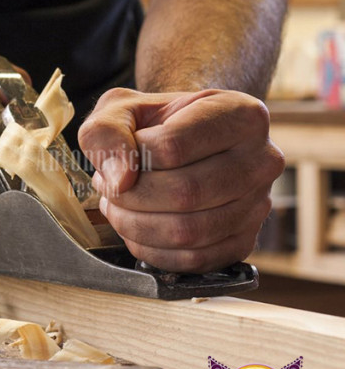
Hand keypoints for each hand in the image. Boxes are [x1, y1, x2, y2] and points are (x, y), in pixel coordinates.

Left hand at [78, 88, 283, 272]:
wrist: (181, 143)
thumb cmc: (154, 125)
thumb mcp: (121, 108)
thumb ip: (107, 131)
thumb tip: (118, 180)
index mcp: (240, 115)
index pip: (173, 147)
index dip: (131, 159)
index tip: (117, 158)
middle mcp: (261, 160)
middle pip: (184, 193)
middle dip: (131, 197)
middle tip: (109, 189)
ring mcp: (258, 205)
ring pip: (188, 231)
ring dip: (136, 225)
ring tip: (118, 207)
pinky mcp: (244, 241)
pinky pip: (194, 260)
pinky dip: (152, 250)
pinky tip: (136, 228)